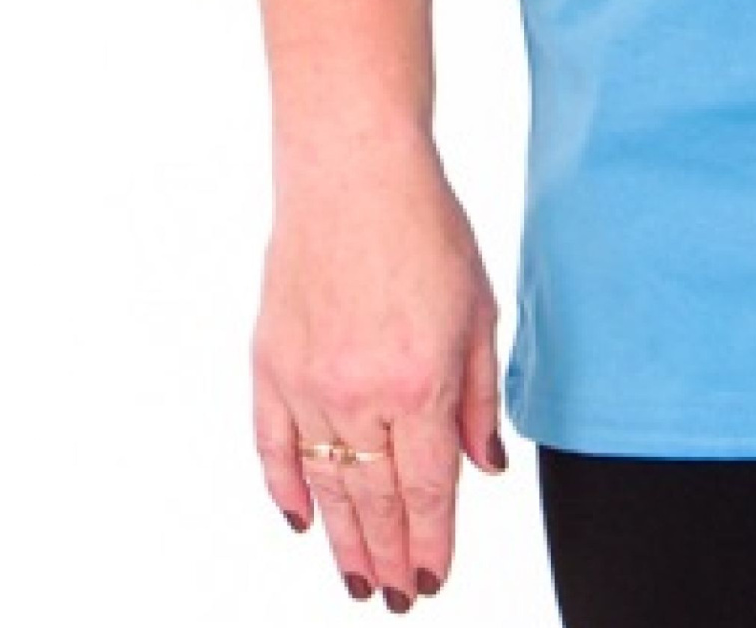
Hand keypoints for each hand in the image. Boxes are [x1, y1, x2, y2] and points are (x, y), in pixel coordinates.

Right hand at [253, 139, 506, 608]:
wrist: (352, 169)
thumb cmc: (424, 225)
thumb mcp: (479, 307)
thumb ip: (480, 394)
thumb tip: (484, 467)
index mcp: (420, 381)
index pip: (428, 488)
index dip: (433, 541)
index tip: (433, 579)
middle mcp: (360, 394)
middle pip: (376, 499)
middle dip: (391, 555)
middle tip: (396, 597)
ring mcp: (308, 382)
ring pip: (327, 484)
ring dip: (343, 539)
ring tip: (358, 579)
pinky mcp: (270, 363)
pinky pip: (274, 446)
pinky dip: (286, 487)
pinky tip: (301, 521)